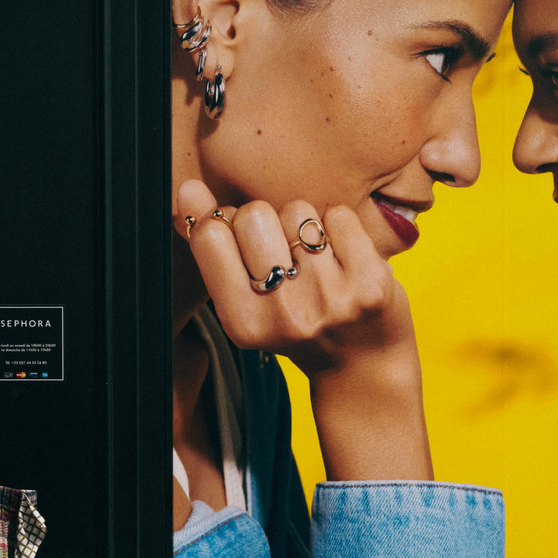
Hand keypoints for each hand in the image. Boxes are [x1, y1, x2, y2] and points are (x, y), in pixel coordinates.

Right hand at [176, 179, 430, 479]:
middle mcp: (284, 314)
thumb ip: (212, 247)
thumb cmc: (296, 324)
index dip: (226, 225)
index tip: (244, 245)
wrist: (364, 369)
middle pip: (253, 214)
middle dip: (266, 222)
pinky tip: (345, 258)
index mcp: (242, 323)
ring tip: (316, 261)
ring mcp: (330, 298)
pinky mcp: (369, 282)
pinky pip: (338, 214)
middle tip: (284, 256)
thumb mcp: (245, 301)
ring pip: (297, 211)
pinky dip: (339, 227)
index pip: (210, 235)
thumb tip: (188, 188)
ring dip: (304, 225)